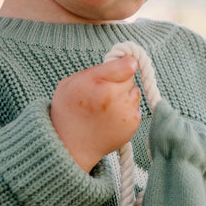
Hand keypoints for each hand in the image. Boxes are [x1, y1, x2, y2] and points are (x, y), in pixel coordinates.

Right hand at [50, 56, 141, 171]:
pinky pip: (136, 109)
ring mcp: (125, 113)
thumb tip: (123, 60)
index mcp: (97, 82)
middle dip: (121, 81)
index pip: (128, 64)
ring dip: (125, 96)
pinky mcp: (132, 125)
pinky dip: (127, 111)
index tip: (125, 64)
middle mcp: (114, 97)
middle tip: (105, 91)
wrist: (69, 145)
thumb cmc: (68, 110)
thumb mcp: (71, 82)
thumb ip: (98, 70)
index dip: (126, 63)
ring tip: (107, 106)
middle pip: (131, 78)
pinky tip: (111, 118)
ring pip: (135, 93)